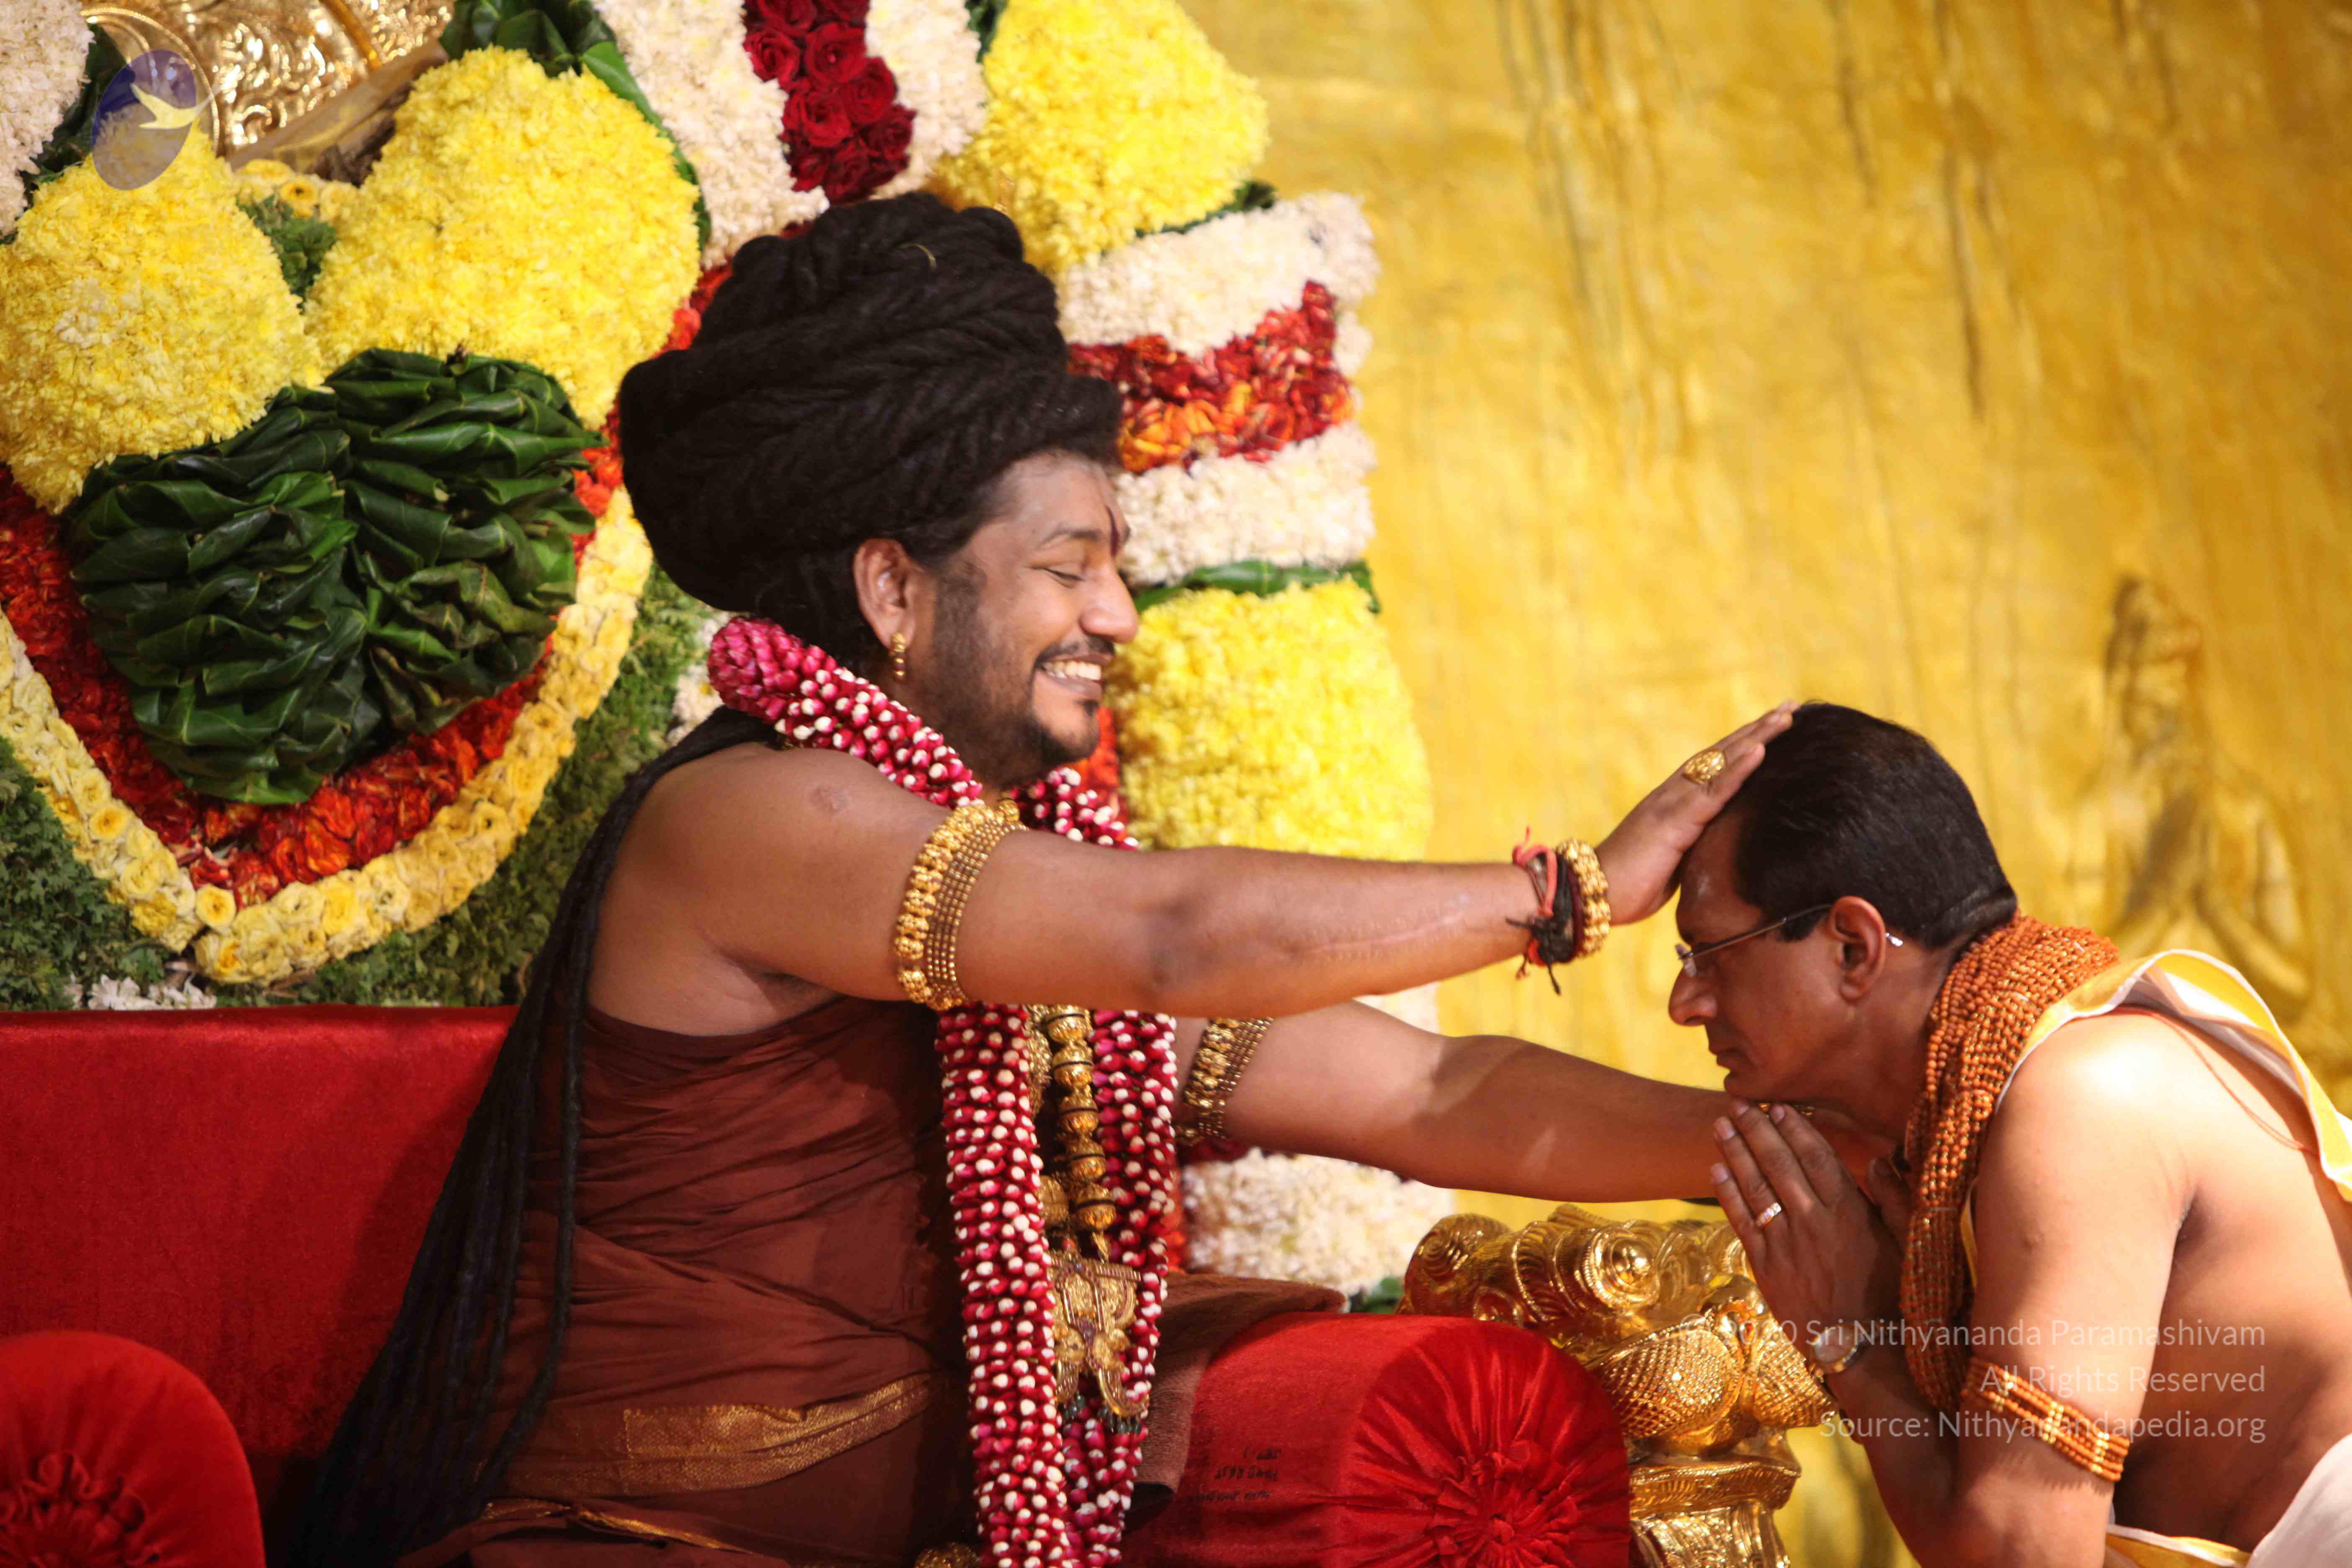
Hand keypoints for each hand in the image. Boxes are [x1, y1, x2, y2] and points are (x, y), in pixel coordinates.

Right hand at [1594, 704, 1794, 924]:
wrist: (1591, 893)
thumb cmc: (1631, 883)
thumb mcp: (1675, 860)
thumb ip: (1697, 843)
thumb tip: (1724, 845)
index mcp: (1676, 803)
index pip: (1718, 765)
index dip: (1747, 744)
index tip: (1776, 725)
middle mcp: (1675, 793)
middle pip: (1724, 753)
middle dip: (1759, 729)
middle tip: (1791, 706)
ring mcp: (1674, 802)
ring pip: (1722, 761)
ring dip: (1757, 737)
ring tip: (1786, 716)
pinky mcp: (1674, 820)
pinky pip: (1713, 790)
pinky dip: (1739, 768)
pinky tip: (1760, 749)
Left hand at [1710, 1099, 1905, 1357]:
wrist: (1865, 1349)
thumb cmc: (1893, 1295)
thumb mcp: (1908, 1244)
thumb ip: (1895, 1198)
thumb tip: (1882, 1158)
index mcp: (1849, 1212)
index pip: (1816, 1157)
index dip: (1794, 1129)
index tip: (1778, 1107)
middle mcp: (1813, 1221)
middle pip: (1779, 1164)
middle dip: (1757, 1131)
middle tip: (1739, 1104)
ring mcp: (1786, 1243)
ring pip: (1755, 1187)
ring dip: (1735, 1153)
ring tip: (1720, 1125)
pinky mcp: (1766, 1266)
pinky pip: (1741, 1222)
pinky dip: (1727, 1194)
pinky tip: (1715, 1170)